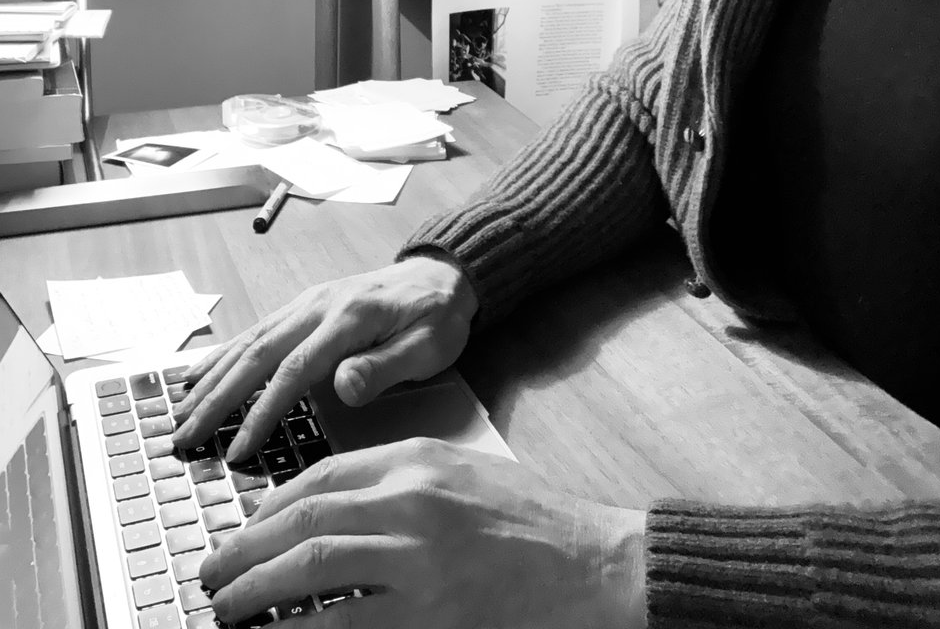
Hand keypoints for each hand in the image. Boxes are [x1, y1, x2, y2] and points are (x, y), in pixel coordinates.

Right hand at [171, 258, 477, 459]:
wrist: (441, 274)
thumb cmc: (437, 316)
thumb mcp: (429, 345)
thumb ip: (385, 366)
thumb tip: (341, 386)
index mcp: (348, 319)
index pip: (294, 369)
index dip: (261, 411)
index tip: (236, 451)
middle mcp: (317, 306)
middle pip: (257, 355)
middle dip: (216, 400)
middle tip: (183, 440)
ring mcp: (306, 304)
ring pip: (248, 342)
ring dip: (211, 380)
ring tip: (178, 415)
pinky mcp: (302, 307)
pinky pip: (255, 332)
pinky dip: (222, 355)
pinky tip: (197, 375)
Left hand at [199, 437, 646, 628]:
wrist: (594, 564)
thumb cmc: (533, 522)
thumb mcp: (465, 472)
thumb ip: (403, 481)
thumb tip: (331, 510)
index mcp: (417, 460)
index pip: (320, 475)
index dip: (267, 508)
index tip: (243, 531)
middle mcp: (410, 499)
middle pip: (301, 518)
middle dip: (242, 548)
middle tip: (211, 573)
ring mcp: (417, 557)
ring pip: (309, 568)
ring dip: (254, 590)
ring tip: (226, 609)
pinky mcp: (428, 613)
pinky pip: (341, 625)